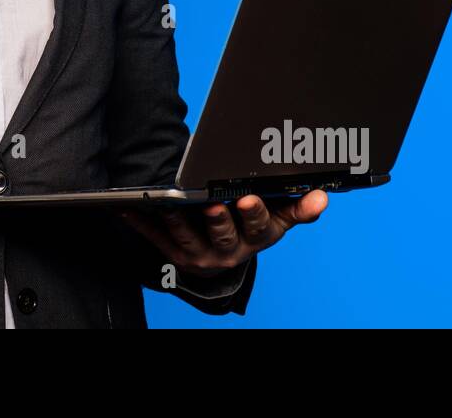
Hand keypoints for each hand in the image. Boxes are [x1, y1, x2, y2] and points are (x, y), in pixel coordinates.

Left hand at [120, 190, 327, 277]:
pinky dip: (142, 222)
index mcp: (257, 238)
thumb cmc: (252, 227)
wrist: (224, 254)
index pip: (258, 226)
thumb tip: (322, 197)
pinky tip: (128, 206)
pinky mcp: (175, 254)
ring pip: (188, 237)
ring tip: (168, 203)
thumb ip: (298, 208)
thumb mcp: (278, 219)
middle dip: (217, 219)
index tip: (249, 198)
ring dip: (178, 220)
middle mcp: (230, 250)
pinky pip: (156, 238)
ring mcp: (201, 255)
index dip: (253, 212)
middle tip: (211, 203)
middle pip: (224, 234)